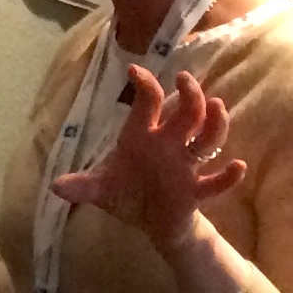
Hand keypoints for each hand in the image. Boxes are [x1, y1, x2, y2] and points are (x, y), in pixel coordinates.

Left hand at [51, 66, 242, 251]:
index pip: (147, 103)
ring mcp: (186, 167)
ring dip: (214, 124)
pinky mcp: (196, 191)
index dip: (144, 86)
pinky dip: (228, 176)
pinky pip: (216, 182)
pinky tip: (238, 167)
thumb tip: (55, 187)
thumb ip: (81, 186)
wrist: (151, 222)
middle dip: (189, 95)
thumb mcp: (100, 188)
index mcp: (142, 137)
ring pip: (208, 139)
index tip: (135, 70)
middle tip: (185, 79)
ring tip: (217, 106)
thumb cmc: (127, 192)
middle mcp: (168, 145)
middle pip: (187, 113)